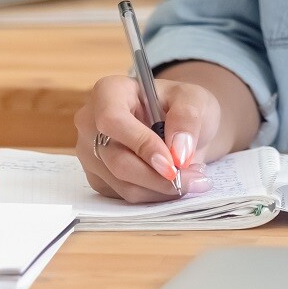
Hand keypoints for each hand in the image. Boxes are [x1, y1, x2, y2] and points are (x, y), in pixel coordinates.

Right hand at [73, 75, 219, 203]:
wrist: (177, 125)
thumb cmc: (180, 104)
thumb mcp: (193, 98)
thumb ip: (187, 118)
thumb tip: (179, 152)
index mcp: (109, 92)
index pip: (113, 120)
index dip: (142, 145)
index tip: (174, 162)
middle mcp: (91, 123)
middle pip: (118, 161)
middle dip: (160, 176)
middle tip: (196, 177)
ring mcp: (91, 153)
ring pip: (123, 184)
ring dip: (162, 188)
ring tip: (193, 178)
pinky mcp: (99, 178)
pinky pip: (125, 196)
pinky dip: (155, 195)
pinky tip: (173, 182)